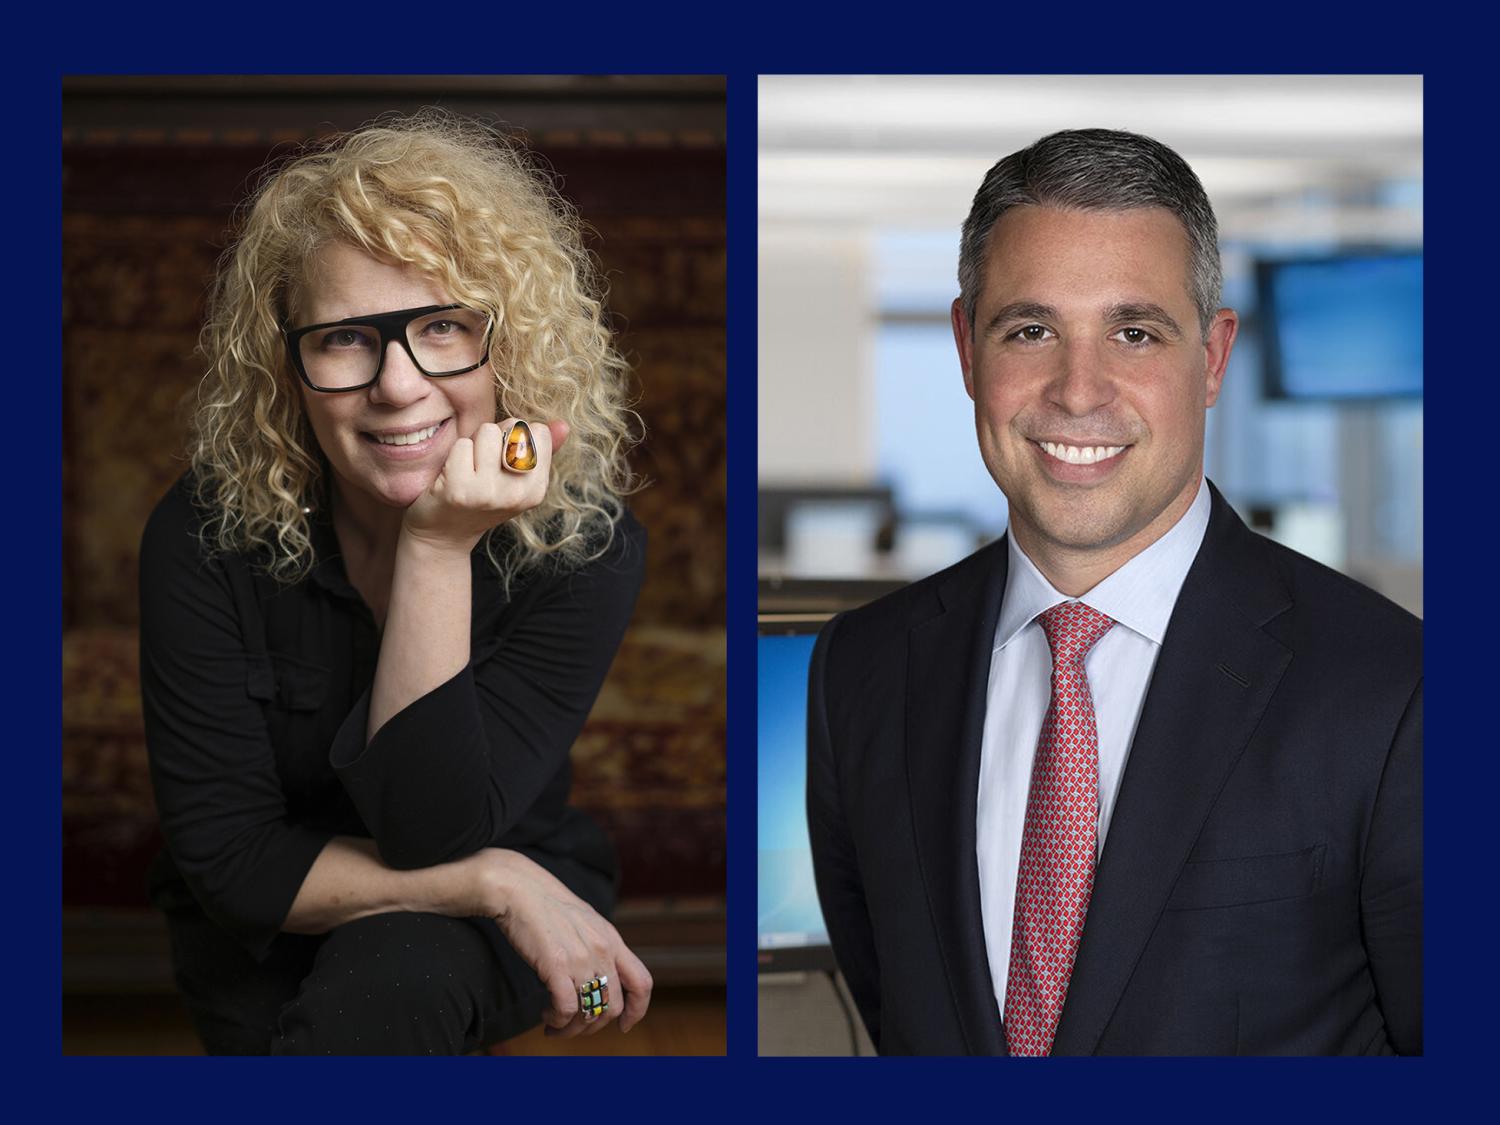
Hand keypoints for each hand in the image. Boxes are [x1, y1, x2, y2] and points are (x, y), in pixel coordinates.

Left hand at [402, 418, 569, 553]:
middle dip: (496, 436)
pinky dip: (454, 454)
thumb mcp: (517, 480)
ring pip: (487, 431)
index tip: (504, 457)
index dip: (518, 436)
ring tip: (468, 467)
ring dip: (474, 443)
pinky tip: (452, 475)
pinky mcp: (460, 489)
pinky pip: (462, 444)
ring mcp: (488, 493)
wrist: (444, 534)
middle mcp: (516, 493)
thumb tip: (563, 424)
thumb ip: (542, 452)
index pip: (538, 431)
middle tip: (482, 464)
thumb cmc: (481, 499)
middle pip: (514, 427)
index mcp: (536, 490)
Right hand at [464, 848, 652, 1035]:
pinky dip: (558, 1021)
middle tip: (573, 1026)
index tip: (624, 1024)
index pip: (642, 982)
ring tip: (555, 1025)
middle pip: (613, 1007)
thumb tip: (599, 977)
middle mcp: (603, 951)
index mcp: (612, 940)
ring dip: (572, 1029)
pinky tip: (547, 1016)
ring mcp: (582, 958)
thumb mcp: (585, 922)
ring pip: (590, 1013)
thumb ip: (597, 947)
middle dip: (594, 1026)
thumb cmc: (546, 906)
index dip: (637, 1010)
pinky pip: (566, 1009)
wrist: (519, 889)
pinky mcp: (557, 965)